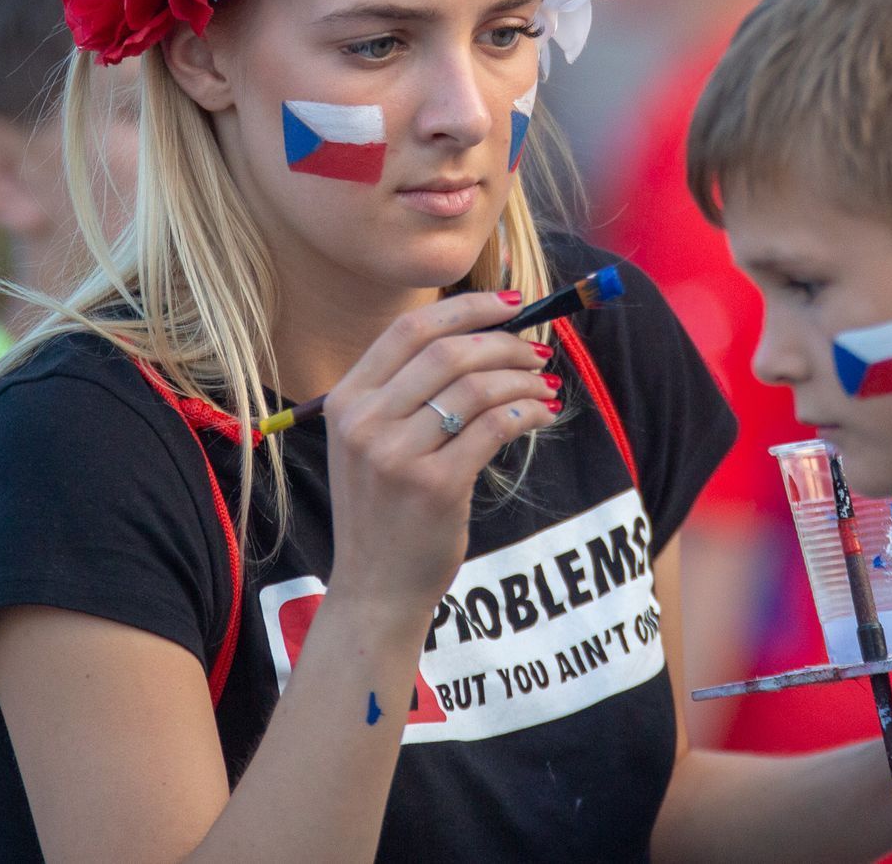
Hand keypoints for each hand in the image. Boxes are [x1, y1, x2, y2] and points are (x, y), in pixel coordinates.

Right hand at [320, 292, 559, 616]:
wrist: (375, 588)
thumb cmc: (384, 510)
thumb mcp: (371, 443)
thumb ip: (405, 392)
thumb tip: (481, 336)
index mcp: (345, 401)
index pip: (409, 330)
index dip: (467, 308)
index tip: (512, 303)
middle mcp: (364, 423)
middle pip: (448, 352)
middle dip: (504, 343)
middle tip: (539, 351)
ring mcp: (396, 455)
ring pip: (476, 386)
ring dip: (522, 378)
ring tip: (546, 384)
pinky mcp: (435, 486)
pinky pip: (494, 426)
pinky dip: (527, 411)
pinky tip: (542, 414)